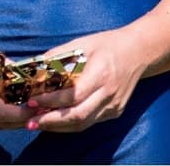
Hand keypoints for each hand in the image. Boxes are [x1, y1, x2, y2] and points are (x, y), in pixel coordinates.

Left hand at [24, 29, 148, 132]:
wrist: (140, 51)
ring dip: (58, 126)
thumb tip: (33, 67)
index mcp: (102, 73)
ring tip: (37, 123)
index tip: (32, 101)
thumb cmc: (109, 44)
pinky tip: (56, 120)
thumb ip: (58, 55)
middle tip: (30, 120)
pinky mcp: (115, 111)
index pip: (73, 95)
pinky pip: (90, 122)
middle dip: (50, 121)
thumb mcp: (83, 43)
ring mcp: (114, 105)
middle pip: (77, 115)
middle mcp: (109, 92)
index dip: (51, 101)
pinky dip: (71, 123)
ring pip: (83, 124)